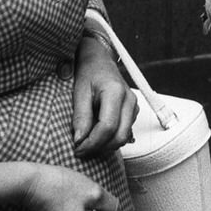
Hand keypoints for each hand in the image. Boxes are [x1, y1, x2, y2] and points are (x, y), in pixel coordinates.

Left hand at [72, 34, 137, 157]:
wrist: (99, 60)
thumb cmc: (88, 73)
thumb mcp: (79, 91)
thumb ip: (80, 116)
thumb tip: (79, 140)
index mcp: (115, 92)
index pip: (107, 127)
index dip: (92, 142)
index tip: (77, 149)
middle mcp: (129, 100)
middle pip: (119, 136)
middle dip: (99, 148)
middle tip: (80, 151)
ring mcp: (134, 106)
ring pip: (123, 137)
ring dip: (105, 146)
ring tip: (86, 144)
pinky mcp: (133, 112)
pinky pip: (124, 133)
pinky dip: (110, 140)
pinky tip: (96, 138)